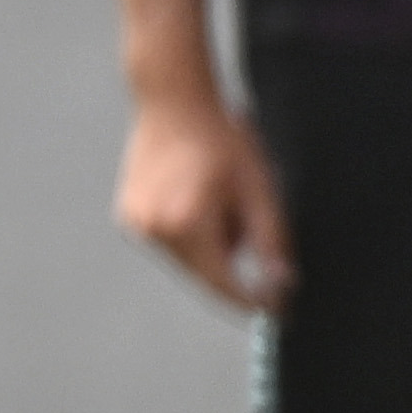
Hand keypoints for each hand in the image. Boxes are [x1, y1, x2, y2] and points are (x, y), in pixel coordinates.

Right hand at [117, 80, 293, 310]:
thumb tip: (283, 283)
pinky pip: (169, 241)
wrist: (175, 101)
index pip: (223, 283)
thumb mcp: (259, 187)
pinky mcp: (128, 216)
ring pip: (187, 258)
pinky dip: (191, 233)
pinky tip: (199, 193)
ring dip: (212, 245)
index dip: (252, 300)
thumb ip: (271, 240)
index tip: (277, 311)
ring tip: (219, 195)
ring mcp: (136, 225)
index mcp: (187, 225)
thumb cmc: (222, 138)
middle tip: (248, 223)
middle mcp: (155, 231)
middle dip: (233, 264)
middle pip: (204, 273)